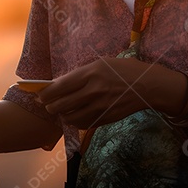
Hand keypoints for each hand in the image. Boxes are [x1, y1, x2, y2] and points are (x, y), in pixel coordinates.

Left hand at [38, 57, 174, 128]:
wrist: (148, 85)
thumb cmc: (123, 70)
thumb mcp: (101, 64)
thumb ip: (81, 74)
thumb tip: (60, 84)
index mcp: (91, 73)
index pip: (60, 87)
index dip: (46, 93)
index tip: (40, 94)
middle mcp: (94, 91)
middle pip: (61, 104)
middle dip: (50, 106)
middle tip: (46, 105)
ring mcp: (100, 106)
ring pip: (70, 117)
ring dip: (61, 115)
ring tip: (59, 111)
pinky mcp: (106, 118)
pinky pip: (83, 123)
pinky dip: (75, 121)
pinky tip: (73, 116)